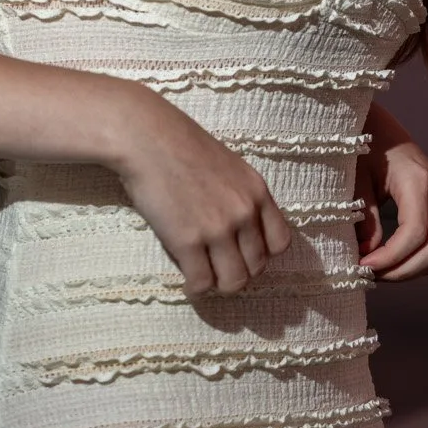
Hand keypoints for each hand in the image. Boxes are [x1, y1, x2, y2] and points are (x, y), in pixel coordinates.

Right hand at [111, 88, 291, 296]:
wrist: (148, 138)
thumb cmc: (182, 147)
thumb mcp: (230, 167)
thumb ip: (241, 197)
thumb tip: (240, 232)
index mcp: (257, 192)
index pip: (280, 243)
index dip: (263, 254)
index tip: (244, 254)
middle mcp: (244, 212)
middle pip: (257, 267)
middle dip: (239, 273)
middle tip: (219, 270)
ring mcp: (218, 228)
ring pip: (234, 282)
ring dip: (220, 285)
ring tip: (205, 278)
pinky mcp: (188, 241)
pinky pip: (202, 283)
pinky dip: (196, 288)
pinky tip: (188, 282)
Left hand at [355, 102, 427, 280]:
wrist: (377, 124)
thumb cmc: (361, 146)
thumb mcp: (355, 178)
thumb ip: (364, 217)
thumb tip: (368, 255)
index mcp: (417, 179)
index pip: (415, 232)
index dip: (390, 258)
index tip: (362, 266)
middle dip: (402, 271)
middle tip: (368, 275)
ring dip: (412, 271)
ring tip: (378, 271)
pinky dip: (418, 262)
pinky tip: (390, 261)